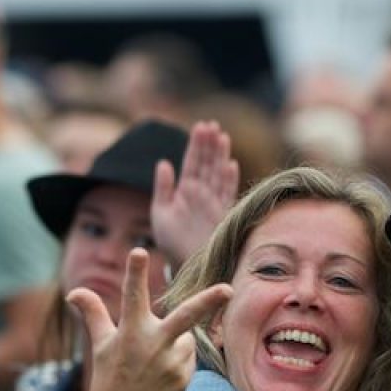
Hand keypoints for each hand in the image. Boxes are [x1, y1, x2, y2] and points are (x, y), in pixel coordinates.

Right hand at [79, 248, 231, 390]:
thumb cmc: (110, 374)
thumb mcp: (100, 343)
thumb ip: (92, 313)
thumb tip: (73, 292)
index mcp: (130, 332)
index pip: (132, 296)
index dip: (135, 273)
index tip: (139, 251)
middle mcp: (153, 345)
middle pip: (185, 317)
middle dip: (208, 301)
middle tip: (227, 289)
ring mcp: (171, 364)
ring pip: (186, 338)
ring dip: (175, 342)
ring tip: (153, 363)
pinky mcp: (184, 378)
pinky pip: (189, 357)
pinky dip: (179, 360)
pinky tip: (161, 375)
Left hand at [151, 121, 239, 265]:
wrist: (186, 265)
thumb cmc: (171, 241)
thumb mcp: (160, 213)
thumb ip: (163, 188)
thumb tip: (164, 163)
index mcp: (186, 191)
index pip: (192, 163)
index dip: (196, 145)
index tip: (200, 126)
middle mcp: (202, 194)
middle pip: (207, 164)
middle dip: (209, 145)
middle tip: (211, 125)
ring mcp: (214, 203)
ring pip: (218, 174)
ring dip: (220, 156)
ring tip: (222, 136)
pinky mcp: (224, 215)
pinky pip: (227, 194)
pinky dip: (229, 180)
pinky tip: (230, 165)